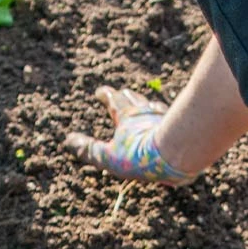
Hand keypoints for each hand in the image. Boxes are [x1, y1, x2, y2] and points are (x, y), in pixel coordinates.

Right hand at [64, 86, 195, 184]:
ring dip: (144, 103)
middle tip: (122, 93)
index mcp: (126, 117)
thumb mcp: (107, 157)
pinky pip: (169, 117)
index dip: (106, 95)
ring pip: (151, 105)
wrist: (175, 152)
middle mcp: (144, 112)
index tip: (100, 91)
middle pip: (134, 99)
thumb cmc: (139, 155)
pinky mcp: (179, 126)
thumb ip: (88, 150)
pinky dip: (163, 116)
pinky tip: (166, 120)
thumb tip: (68, 140)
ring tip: (144, 104)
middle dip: (125, 96)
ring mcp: (163, 117)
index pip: (113, 100)